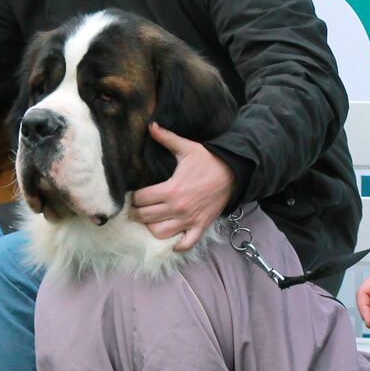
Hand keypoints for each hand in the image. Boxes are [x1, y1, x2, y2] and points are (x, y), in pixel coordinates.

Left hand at [130, 123, 235, 251]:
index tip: (135, 195)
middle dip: (137, 213)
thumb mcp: (187, 148)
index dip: (134, 197)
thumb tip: (151, 125)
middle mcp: (177, 208)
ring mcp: (189, 220)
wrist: (234, 173)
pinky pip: (186, 244)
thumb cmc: (208, 160)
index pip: (140, 199)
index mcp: (170, 189)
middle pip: (145, 217)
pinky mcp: (201, 226)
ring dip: (152, 228)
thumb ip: (166, 138)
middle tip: (137, 209)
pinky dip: (177, 245)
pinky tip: (172, 239)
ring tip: (151, 220)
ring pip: (160, 233)